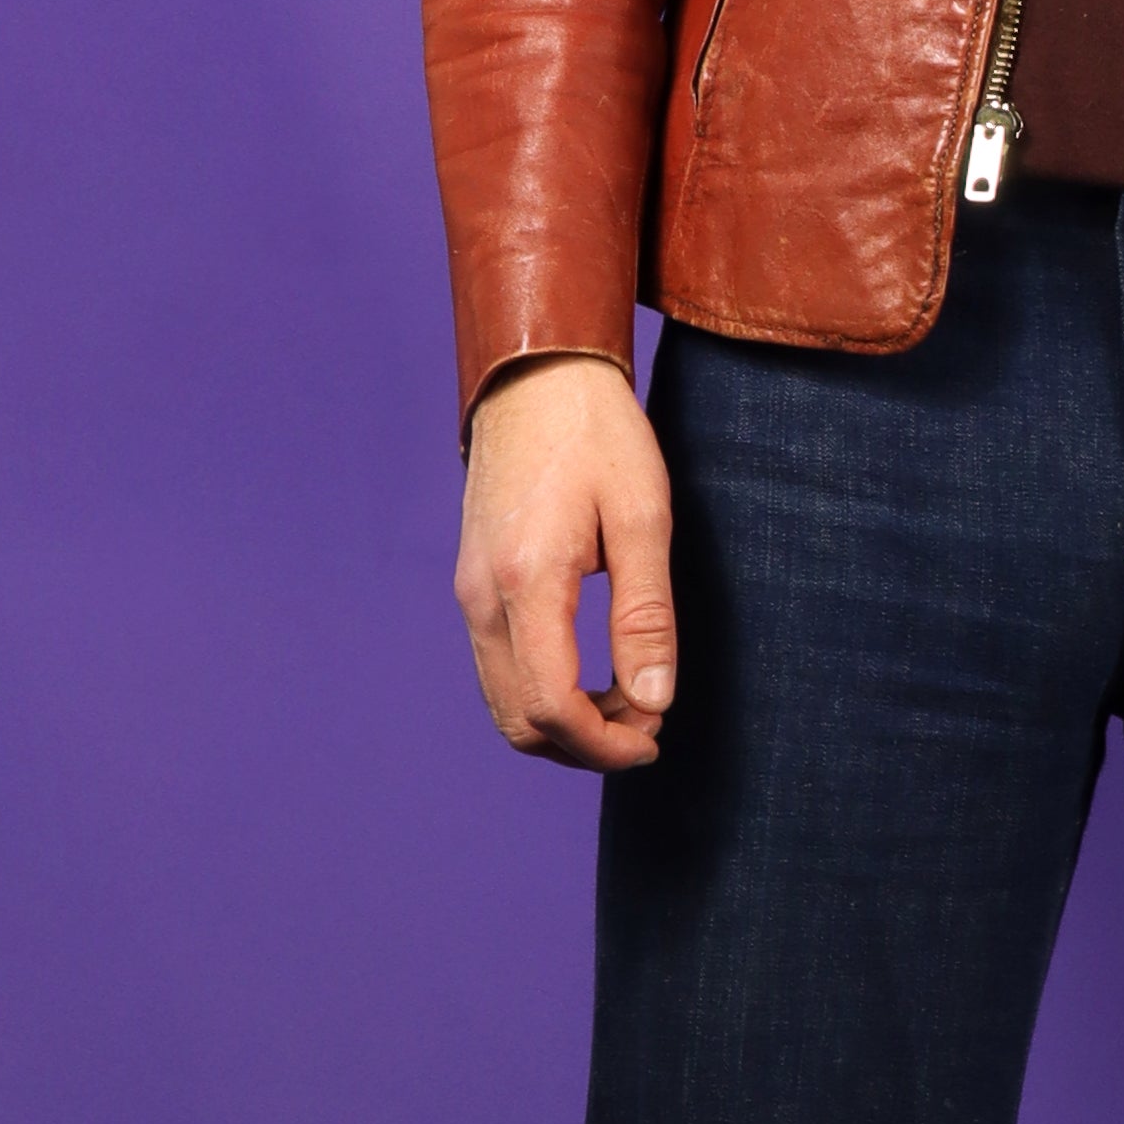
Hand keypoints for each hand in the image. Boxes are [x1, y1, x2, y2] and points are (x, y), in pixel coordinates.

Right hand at [455, 354, 677, 769]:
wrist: (535, 377)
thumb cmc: (598, 436)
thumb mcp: (642, 517)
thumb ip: (646, 615)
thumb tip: (654, 700)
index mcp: (527, 582)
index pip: (551, 706)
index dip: (603, 744)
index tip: (654, 737)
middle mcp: (483, 598)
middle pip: (518, 722)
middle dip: (585, 745)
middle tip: (649, 725)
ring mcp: (470, 593)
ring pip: (505, 702)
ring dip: (565, 723)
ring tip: (629, 700)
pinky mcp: (473, 586)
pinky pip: (500, 670)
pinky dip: (544, 694)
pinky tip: (595, 675)